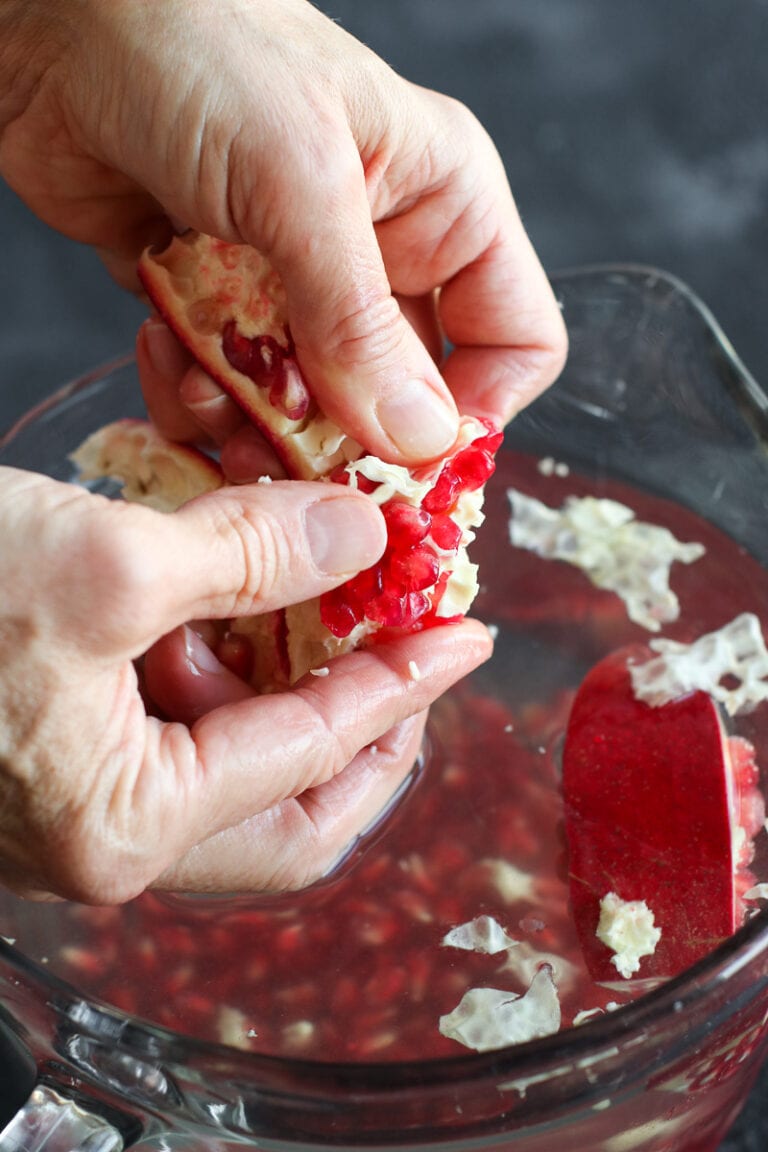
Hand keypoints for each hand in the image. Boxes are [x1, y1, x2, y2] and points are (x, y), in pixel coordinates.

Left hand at [0, 0, 566, 465]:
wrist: (51, 12)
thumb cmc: (194, 40)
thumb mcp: (298, 180)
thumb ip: (358, 319)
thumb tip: (418, 438)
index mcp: (439, 205)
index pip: (512, 337)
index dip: (476, 411)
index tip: (411, 463)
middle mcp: (375, 252)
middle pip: (397, 396)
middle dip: (343, 436)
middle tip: (288, 461)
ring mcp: (293, 281)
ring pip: (307, 406)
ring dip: (257, 422)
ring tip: (209, 397)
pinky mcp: (215, 301)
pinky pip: (227, 387)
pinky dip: (196, 393)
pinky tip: (164, 352)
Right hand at [0, 466, 491, 901]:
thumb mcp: (107, 565)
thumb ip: (249, 555)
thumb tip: (360, 539)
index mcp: (125, 827)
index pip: (309, 756)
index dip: (396, 685)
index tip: (462, 637)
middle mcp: (103, 842)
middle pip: (284, 811)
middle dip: (358, 731)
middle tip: (409, 661)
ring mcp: (73, 808)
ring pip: (226, 770)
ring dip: (277, 689)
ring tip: (303, 611)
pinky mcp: (50, 760)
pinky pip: (170, 737)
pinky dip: (212, 675)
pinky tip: (219, 610)